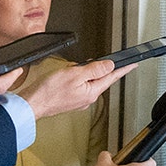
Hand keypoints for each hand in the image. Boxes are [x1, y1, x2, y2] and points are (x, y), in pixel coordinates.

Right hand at [18, 60, 137, 118]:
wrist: (32, 104)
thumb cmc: (49, 92)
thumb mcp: (74, 74)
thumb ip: (94, 69)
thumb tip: (109, 65)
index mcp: (92, 91)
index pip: (112, 77)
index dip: (123, 69)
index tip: (133, 64)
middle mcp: (88, 97)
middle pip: (101, 79)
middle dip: (99, 68)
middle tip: (98, 61)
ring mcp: (80, 99)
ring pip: (89, 82)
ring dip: (86, 72)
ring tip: (76, 68)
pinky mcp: (71, 99)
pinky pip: (80, 85)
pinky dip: (77, 78)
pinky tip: (69, 75)